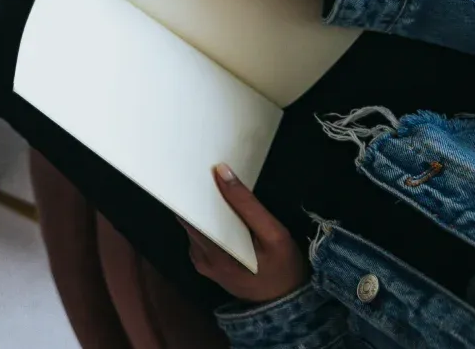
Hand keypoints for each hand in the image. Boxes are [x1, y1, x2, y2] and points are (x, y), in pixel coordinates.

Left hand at [181, 164, 307, 302]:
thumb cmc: (284, 269)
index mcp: (213, 252)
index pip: (189, 214)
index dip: (190, 191)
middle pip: (189, 218)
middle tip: (206, 174)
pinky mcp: (206, 264)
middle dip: (197, 197)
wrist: (286, 304)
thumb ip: (248, 205)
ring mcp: (201, 262)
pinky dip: (208, 223)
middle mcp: (200, 257)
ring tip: (214, 189)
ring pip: (193, 226)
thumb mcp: (275, 235)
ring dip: (202, 210)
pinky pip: (200, 236)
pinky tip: (221, 213)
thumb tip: (222, 172)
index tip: (195, 170)